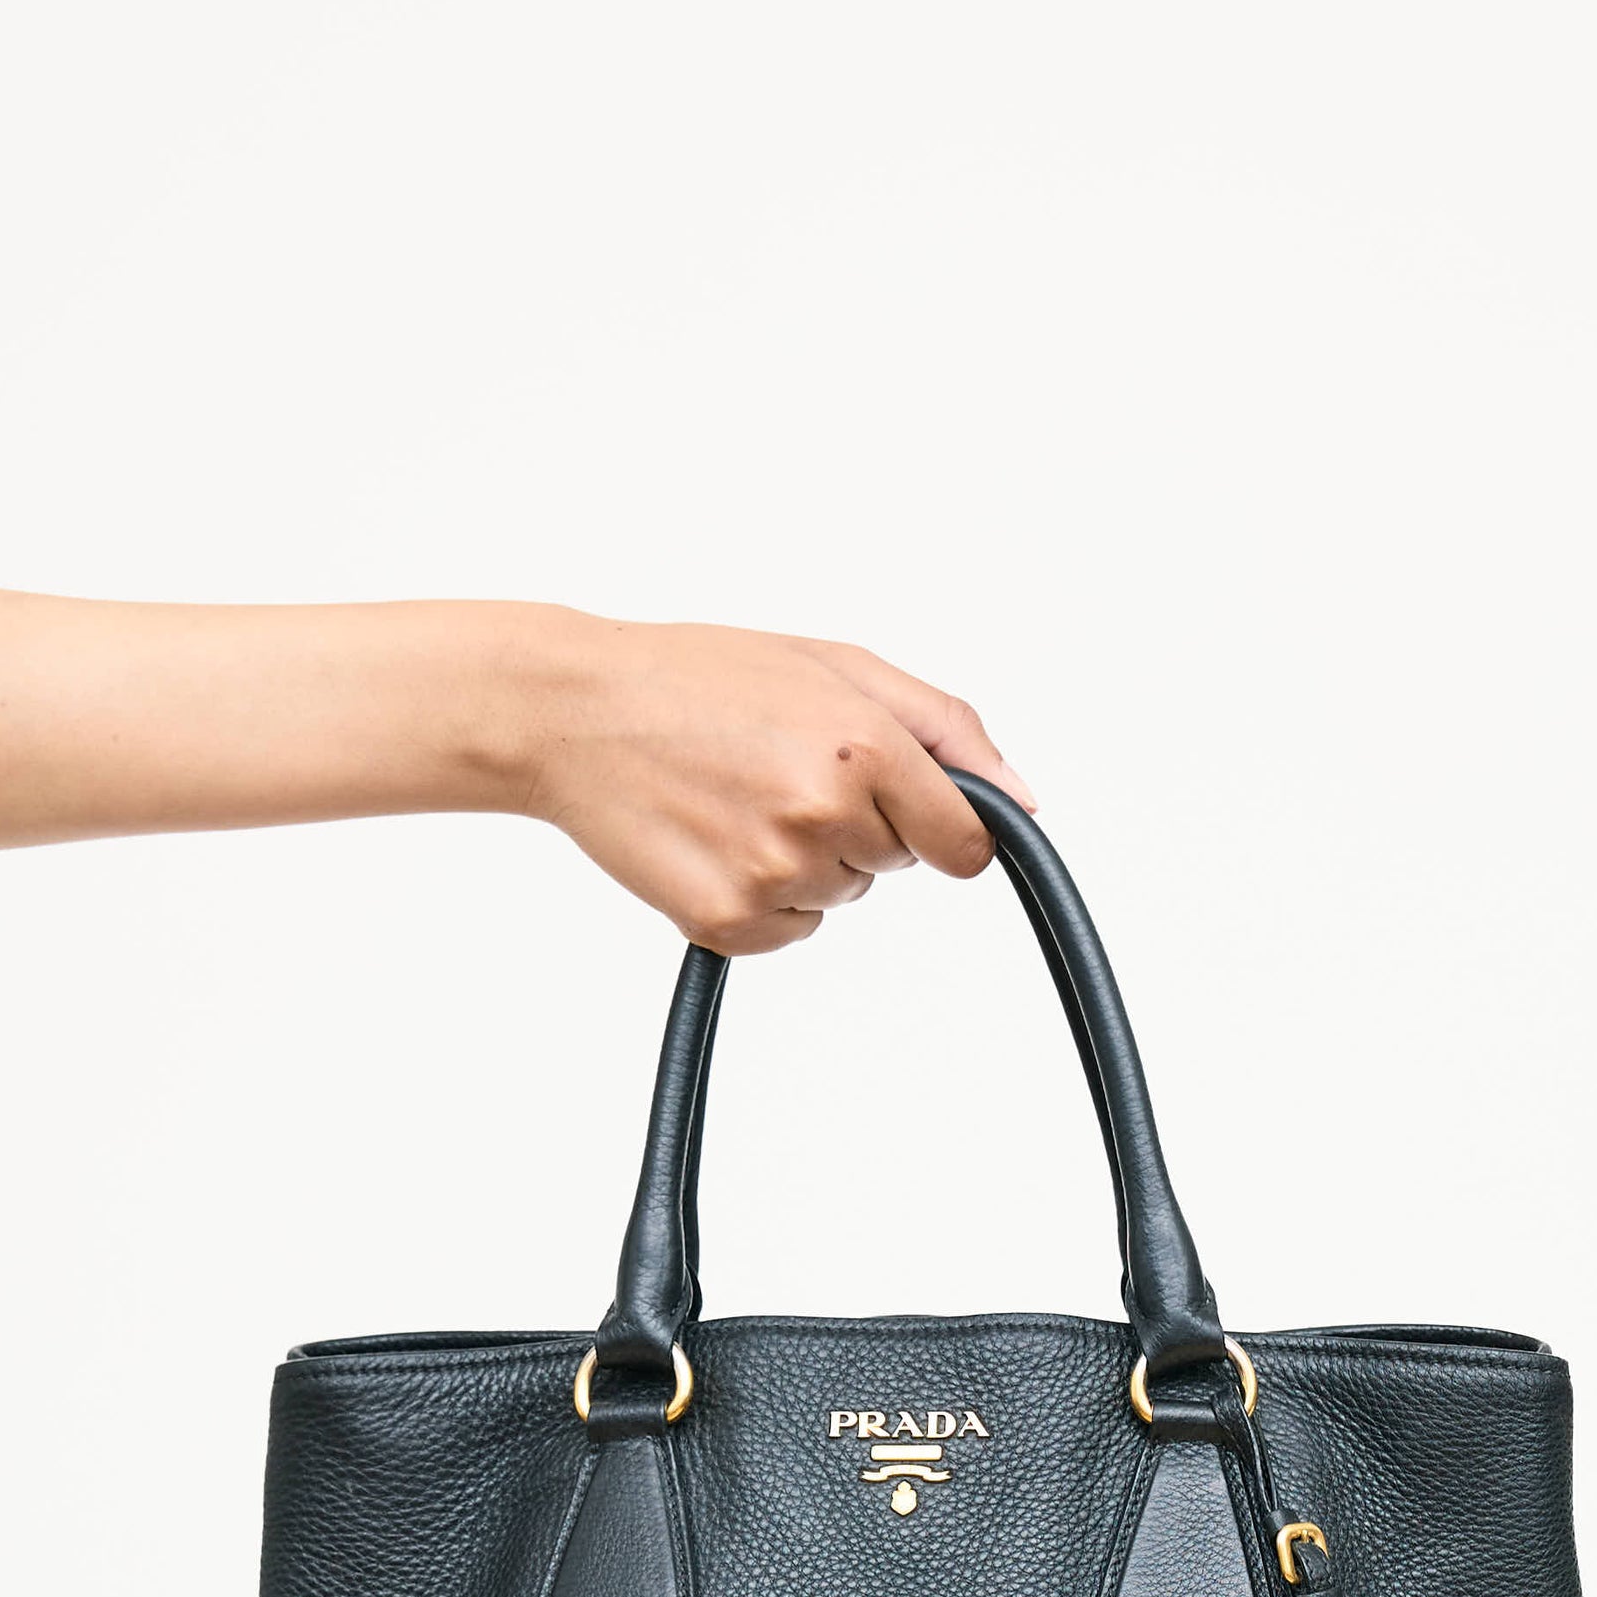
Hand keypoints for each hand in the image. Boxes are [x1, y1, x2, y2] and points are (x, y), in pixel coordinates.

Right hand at [497, 611, 1034, 955]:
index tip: (909, 811)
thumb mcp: (836, 665)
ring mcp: (774, 875)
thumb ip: (944, 729)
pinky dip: (762, 899)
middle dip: (861, 824)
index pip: (966, 842)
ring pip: (841, 896)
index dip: (943, 828)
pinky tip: (714, 840)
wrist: (575, 713)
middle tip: (779, 767)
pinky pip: (789, 931)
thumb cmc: (701, 679)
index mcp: (864, 746)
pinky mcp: (727, 923)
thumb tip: (1021, 800)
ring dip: (807, 859)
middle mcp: (825, 815)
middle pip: (896, 864)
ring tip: (738, 797)